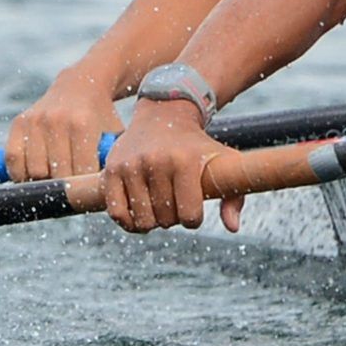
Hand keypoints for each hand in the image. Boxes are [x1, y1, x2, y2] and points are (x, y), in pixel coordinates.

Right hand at [6, 74, 123, 181]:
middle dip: (66, 185)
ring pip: (33, 170)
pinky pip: (13, 158)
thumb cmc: (101, 117)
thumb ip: (113, 160)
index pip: (80, 171)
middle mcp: (57, 121)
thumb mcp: (115, 134)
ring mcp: (36, 121)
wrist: (81, 86)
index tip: (86, 192)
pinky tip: (31, 176)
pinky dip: (20, 172)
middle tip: (71, 189)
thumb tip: (108, 193)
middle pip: (57, 173)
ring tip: (53, 181)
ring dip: (42, 181)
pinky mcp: (19, 122)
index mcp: (83, 125)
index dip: (84, 186)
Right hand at [100, 101, 244, 233]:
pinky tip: (139, 214)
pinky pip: (117, 213)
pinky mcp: (111, 171)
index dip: (193, 220)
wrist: (164, 117)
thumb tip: (233, 228)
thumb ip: (235, 195)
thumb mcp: (224, 161)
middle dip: (173, 220)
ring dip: (152, 222)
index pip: (189, 215)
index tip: (193, 211)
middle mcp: (156, 163)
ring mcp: (131, 167)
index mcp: (186, 162)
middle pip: (165, 219)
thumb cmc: (197, 146)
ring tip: (159, 209)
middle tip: (175, 205)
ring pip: (142, 220)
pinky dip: (128, 222)